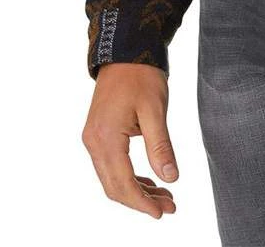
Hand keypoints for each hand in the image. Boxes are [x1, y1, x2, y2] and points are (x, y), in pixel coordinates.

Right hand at [82, 63, 178, 218]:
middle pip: (114, 186)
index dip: (142, 202)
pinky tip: (150, 179)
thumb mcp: (155, 110)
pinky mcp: (98, 134)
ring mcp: (93, 138)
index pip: (122, 183)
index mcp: (106, 138)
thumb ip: (161, 146)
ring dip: (136, 190)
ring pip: (112, 178)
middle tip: (169, 207)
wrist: (126, 51)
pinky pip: (111, 165)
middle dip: (140, 201)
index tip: (162, 213)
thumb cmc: (141, 76)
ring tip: (164, 196)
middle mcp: (94, 142)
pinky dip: (129, 176)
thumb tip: (171, 178)